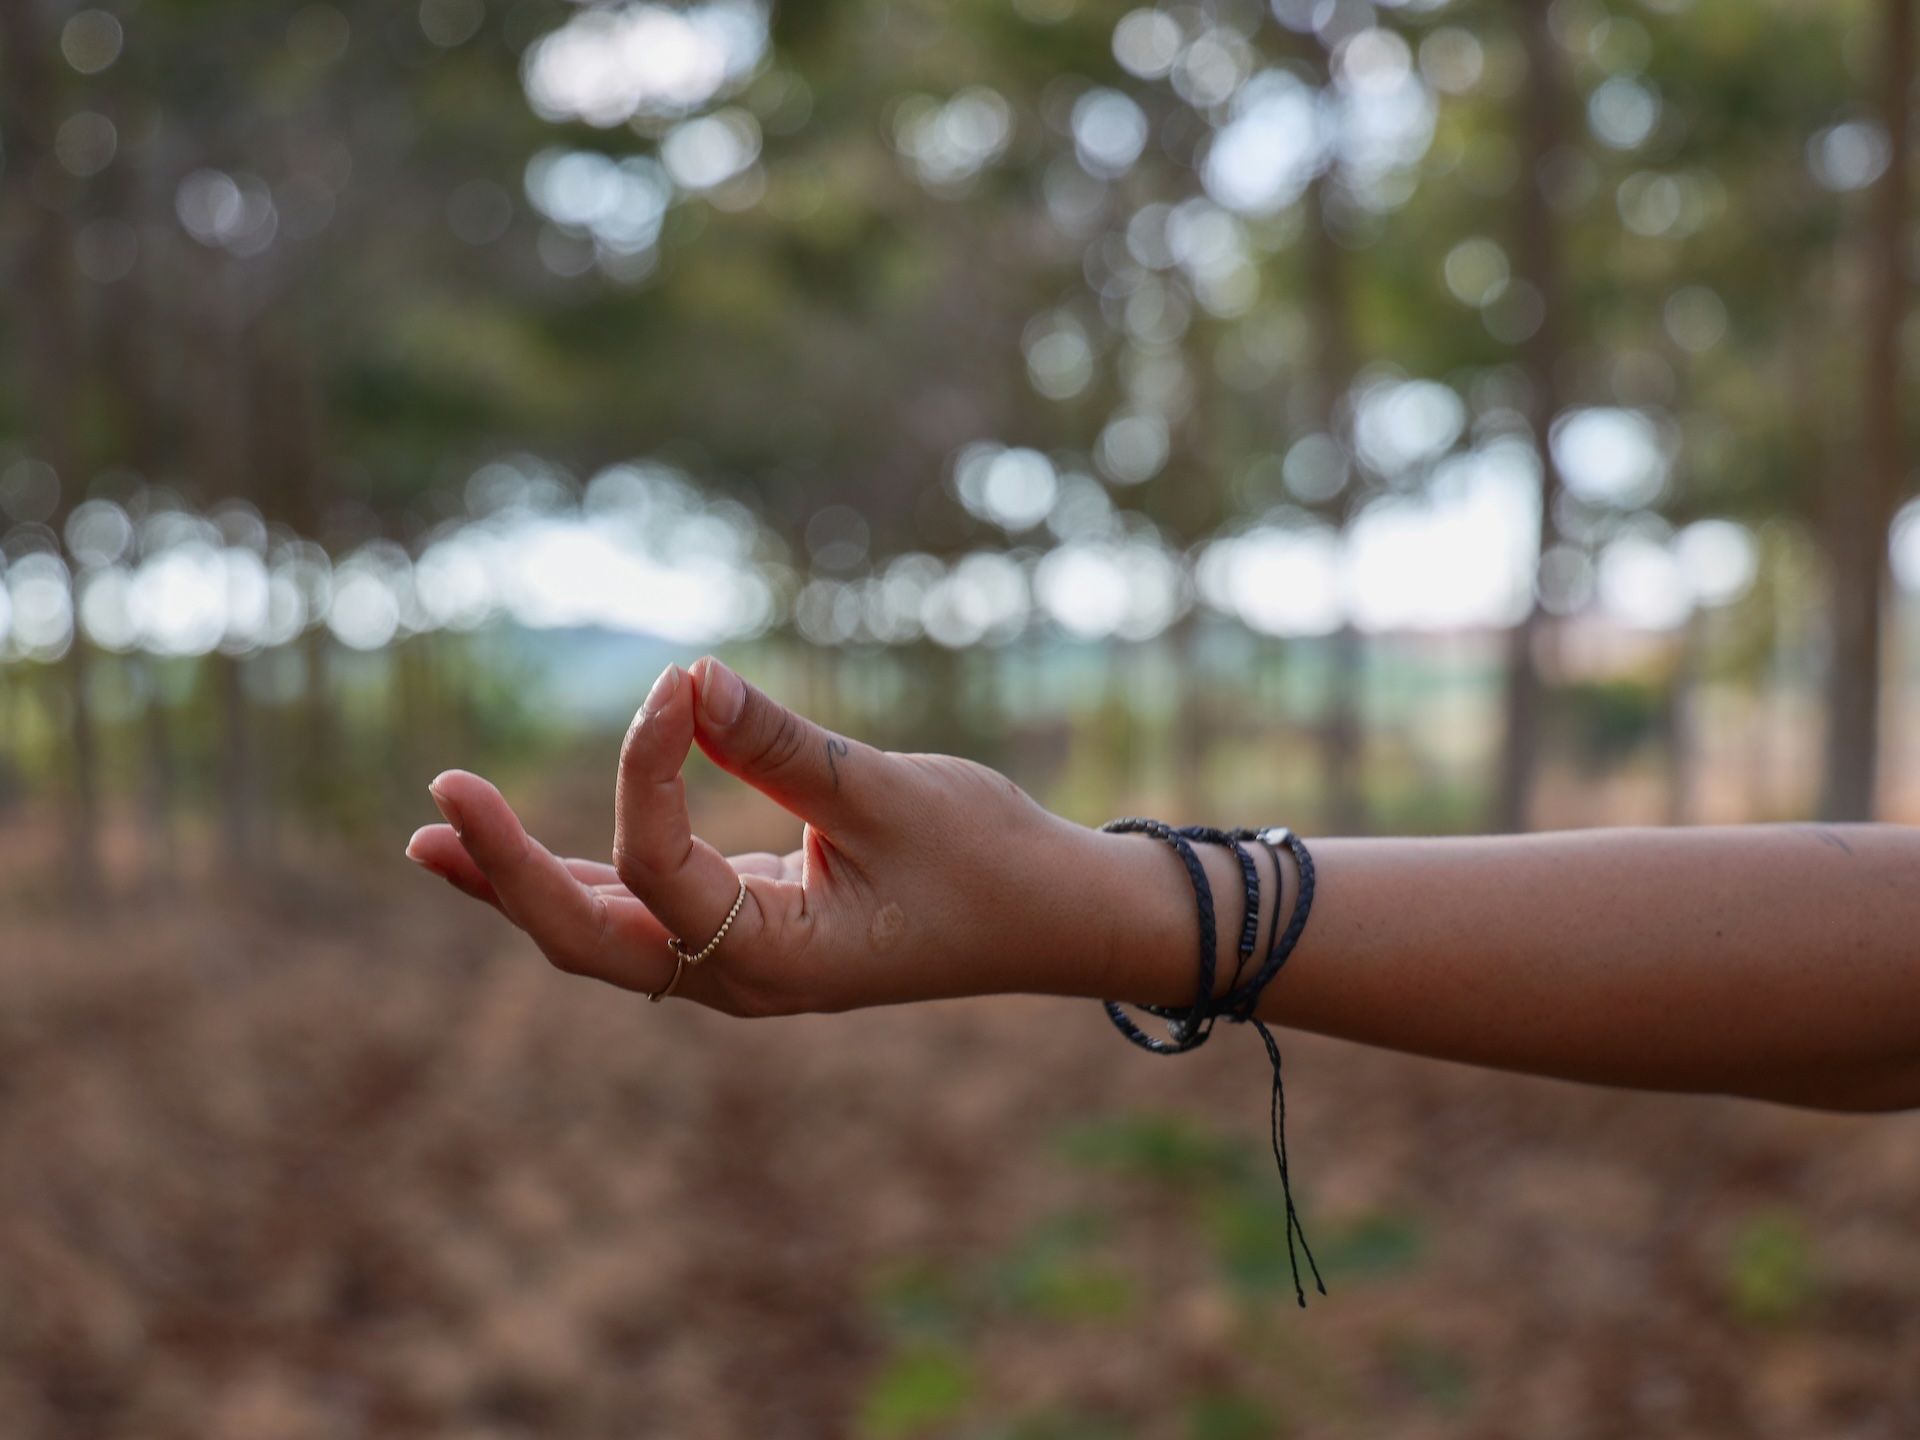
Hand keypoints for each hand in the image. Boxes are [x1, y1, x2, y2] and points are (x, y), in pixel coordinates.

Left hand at [405, 657, 1159, 1014]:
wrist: (1055, 919)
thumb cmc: (991, 861)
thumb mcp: (891, 793)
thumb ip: (780, 742)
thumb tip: (686, 676)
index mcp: (780, 960)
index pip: (664, 867)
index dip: (647, 767)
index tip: (678, 683)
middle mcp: (742, 978)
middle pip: (591, 940)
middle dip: (510, 874)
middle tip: (440, 805)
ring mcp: (740, 963)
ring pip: (604, 933)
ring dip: (522, 884)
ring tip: (434, 837)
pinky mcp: (748, 931)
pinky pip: (644, 912)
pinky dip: (582, 878)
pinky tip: (519, 853)